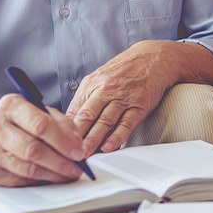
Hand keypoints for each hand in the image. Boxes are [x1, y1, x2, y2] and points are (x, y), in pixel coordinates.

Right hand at [0, 94, 85, 186]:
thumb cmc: (17, 119)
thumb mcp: (39, 109)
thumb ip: (61, 123)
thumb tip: (77, 144)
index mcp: (11, 105)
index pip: (41, 125)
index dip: (63, 141)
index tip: (79, 151)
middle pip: (33, 150)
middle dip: (61, 161)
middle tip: (77, 167)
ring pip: (27, 168)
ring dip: (53, 174)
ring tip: (68, 174)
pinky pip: (19, 180)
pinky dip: (38, 180)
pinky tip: (50, 177)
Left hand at [66, 40, 174, 156]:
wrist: (152, 58)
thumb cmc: (124, 71)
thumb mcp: (99, 79)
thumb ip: (85, 100)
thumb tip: (70, 123)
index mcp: (91, 84)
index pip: (74, 110)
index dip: (65, 129)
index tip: (60, 144)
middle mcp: (106, 89)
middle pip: (87, 116)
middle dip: (76, 137)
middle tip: (69, 153)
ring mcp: (123, 97)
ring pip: (105, 121)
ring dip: (94, 140)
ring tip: (85, 154)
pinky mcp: (139, 104)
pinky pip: (126, 123)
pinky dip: (117, 136)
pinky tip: (109, 146)